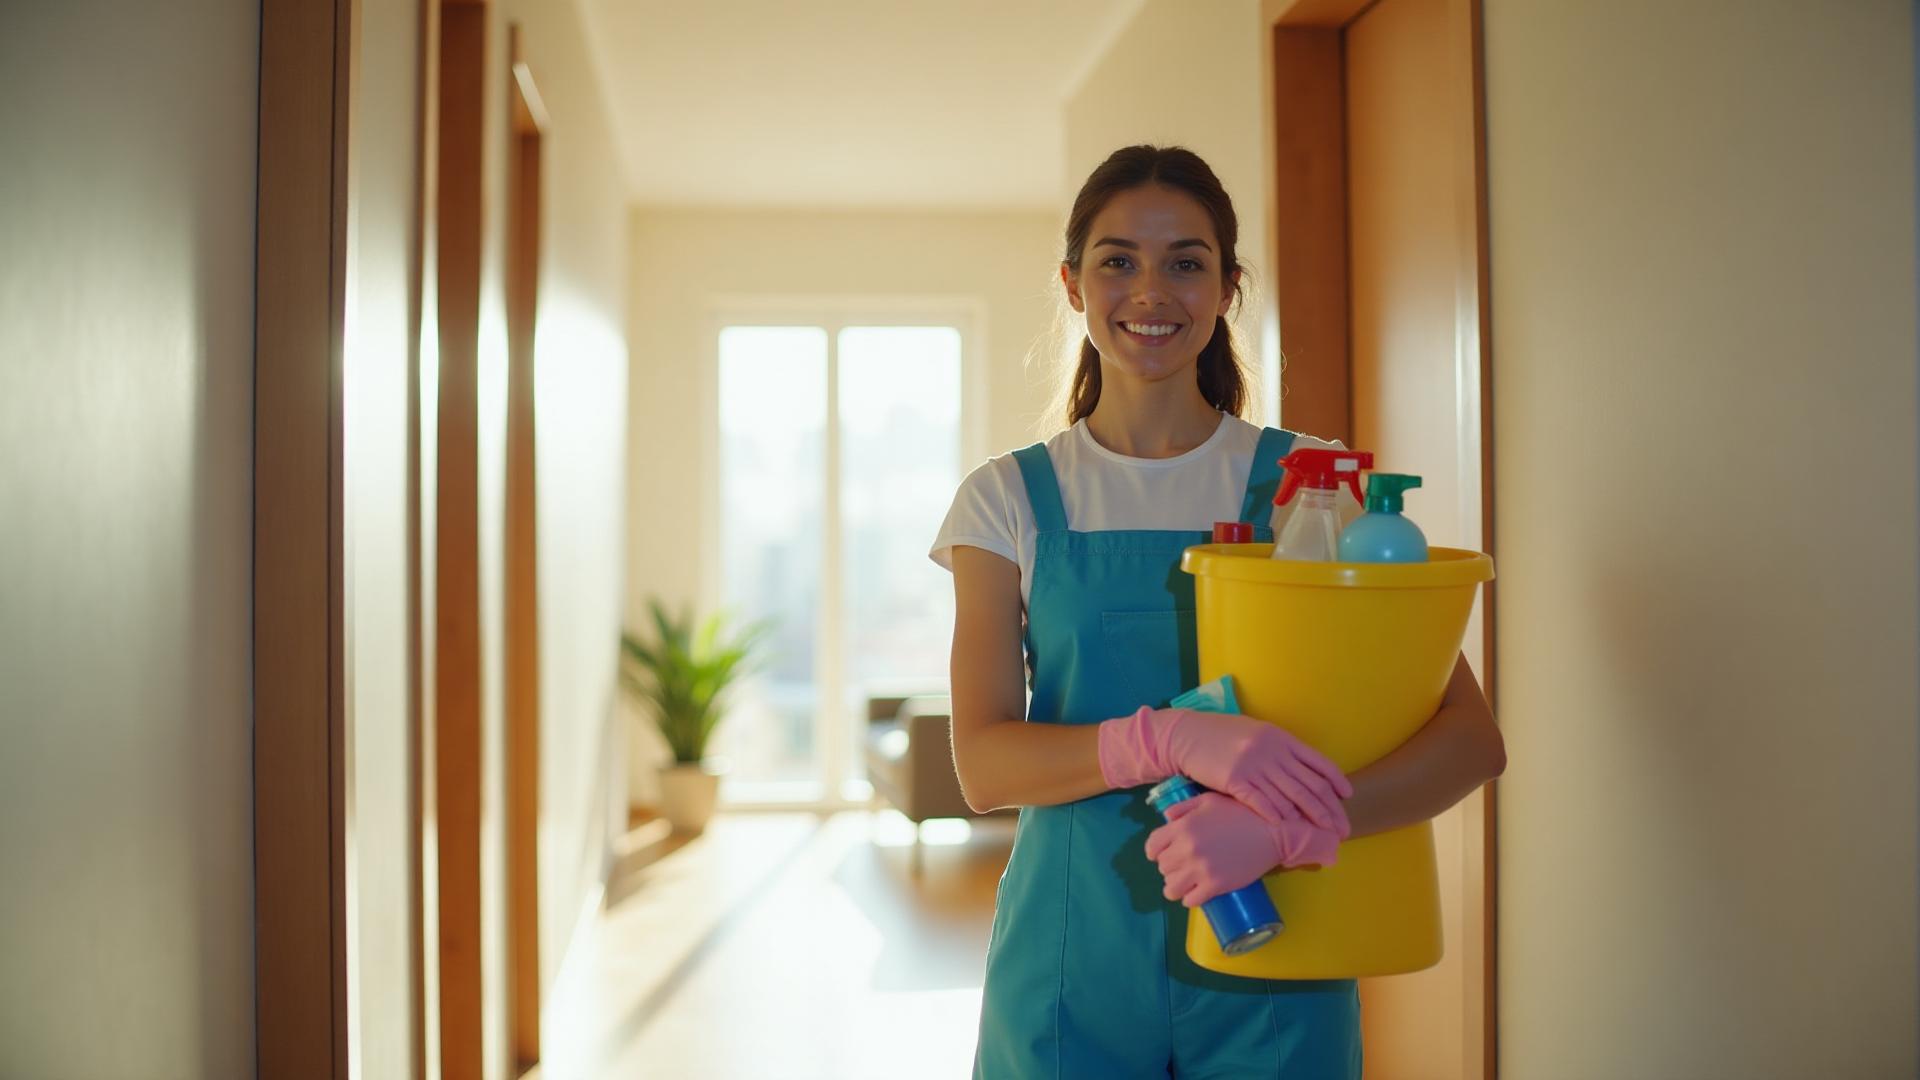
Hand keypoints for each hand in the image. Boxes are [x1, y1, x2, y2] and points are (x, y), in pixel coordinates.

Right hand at [1097, 705, 1351, 835]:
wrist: (1188, 735)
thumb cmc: (1222, 735)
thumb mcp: (1256, 733)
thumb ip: (1278, 748)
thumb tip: (1299, 767)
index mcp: (1281, 738)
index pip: (1317, 761)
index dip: (1335, 781)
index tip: (1347, 797)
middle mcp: (1272, 750)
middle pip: (1309, 785)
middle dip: (1328, 810)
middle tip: (1341, 828)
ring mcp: (1254, 765)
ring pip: (1289, 796)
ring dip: (1308, 818)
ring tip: (1321, 833)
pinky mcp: (1235, 779)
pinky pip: (1261, 801)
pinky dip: (1277, 815)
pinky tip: (1288, 827)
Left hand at [1146, 792, 1339, 906]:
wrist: (1270, 831)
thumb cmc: (1240, 812)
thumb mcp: (1209, 801)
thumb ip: (1184, 808)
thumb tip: (1167, 819)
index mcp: (1182, 827)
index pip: (1152, 846)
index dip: (1155, 852)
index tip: (1162, 855)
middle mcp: (1186, 849)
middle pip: (1162, 867)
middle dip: (1171, 867)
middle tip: (1184, 865)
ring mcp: (1200, 869)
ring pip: (1170, 888)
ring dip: (1177, 886)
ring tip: (1188, 882)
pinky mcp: (1215, 886)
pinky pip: (1189, 901)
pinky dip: (1191, 898)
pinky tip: (1198, 892)